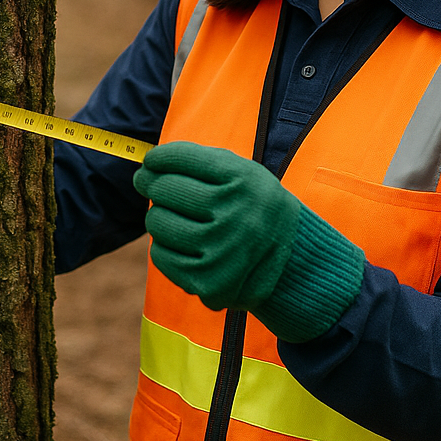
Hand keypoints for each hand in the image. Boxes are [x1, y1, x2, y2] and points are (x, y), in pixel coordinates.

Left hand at [133, 142, 300, 312]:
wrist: (292, 261)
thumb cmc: (254, 207)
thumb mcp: (244, 173)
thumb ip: (200, 162)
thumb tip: (148, 166)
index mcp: (245, 181)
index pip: (183, 159)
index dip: (159, 158)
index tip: (151, 161)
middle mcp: (235, 215)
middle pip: (165, 189)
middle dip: (155, 185)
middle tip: (158, 188)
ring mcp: (222, 252)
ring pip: (157, 222)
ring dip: (159, 216)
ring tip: (177, 217)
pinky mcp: (208, 282)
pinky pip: (160, 255)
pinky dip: (164, 245)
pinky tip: (184, 243)